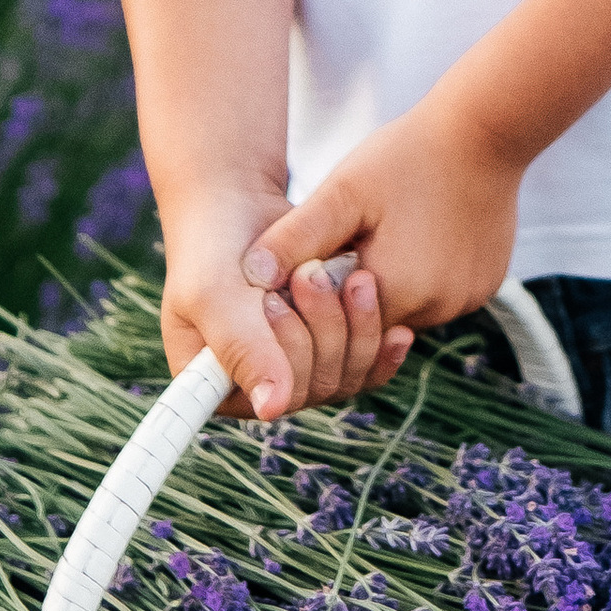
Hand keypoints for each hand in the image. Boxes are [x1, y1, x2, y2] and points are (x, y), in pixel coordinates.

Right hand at [159, 183, 412, 424]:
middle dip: (322, 332)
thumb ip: (241, 347)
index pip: (268, 402)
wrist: (240, 200)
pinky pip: (363, 363)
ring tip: (356, 279)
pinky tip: (398, 329)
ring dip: (356, 329)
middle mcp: (255, 383)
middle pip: (312, 388)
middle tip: (312, 275)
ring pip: (343, 375)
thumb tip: (273, 409)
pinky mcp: (326, 345)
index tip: (273, 303)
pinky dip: (377, 340)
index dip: (287, 361)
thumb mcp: (216, 291)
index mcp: (213, 384)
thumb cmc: (214, 242)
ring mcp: (293, 365)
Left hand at [245, 97, 521, 352]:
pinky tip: (419, 229)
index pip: (339, 324)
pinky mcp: (485, 284)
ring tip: (387, 227)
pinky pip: (441, 294)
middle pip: (373, 319)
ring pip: (408, 307)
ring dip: (389, 281)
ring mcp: (467, 299)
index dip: (320, 297)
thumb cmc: (408, 155)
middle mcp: (438, 309)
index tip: (315, 256)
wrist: (486, 129)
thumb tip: (250, 276)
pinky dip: (424, 272)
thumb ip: (297, 237)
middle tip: (353, 236)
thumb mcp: (343, 192)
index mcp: (396, 292)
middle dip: (352, 289)